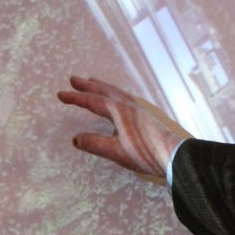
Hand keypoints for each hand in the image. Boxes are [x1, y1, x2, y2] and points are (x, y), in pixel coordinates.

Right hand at [56, 75, 189, 183]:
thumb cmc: (144, 153)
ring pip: (117, 92)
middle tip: (73, 78)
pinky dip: (115, 94)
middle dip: (88, 85)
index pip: (93, 101)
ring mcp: (139, 110)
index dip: (76, 98)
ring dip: (103, 86)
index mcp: (119, 111)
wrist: (174, 155)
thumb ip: (95, 144)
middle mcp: (129, 106)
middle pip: (105, 91)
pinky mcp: (145, 117)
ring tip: (93, 82)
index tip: (60, 94)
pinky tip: (117, 100)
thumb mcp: (116, 151)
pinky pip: (125, 98)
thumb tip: (74, 138)